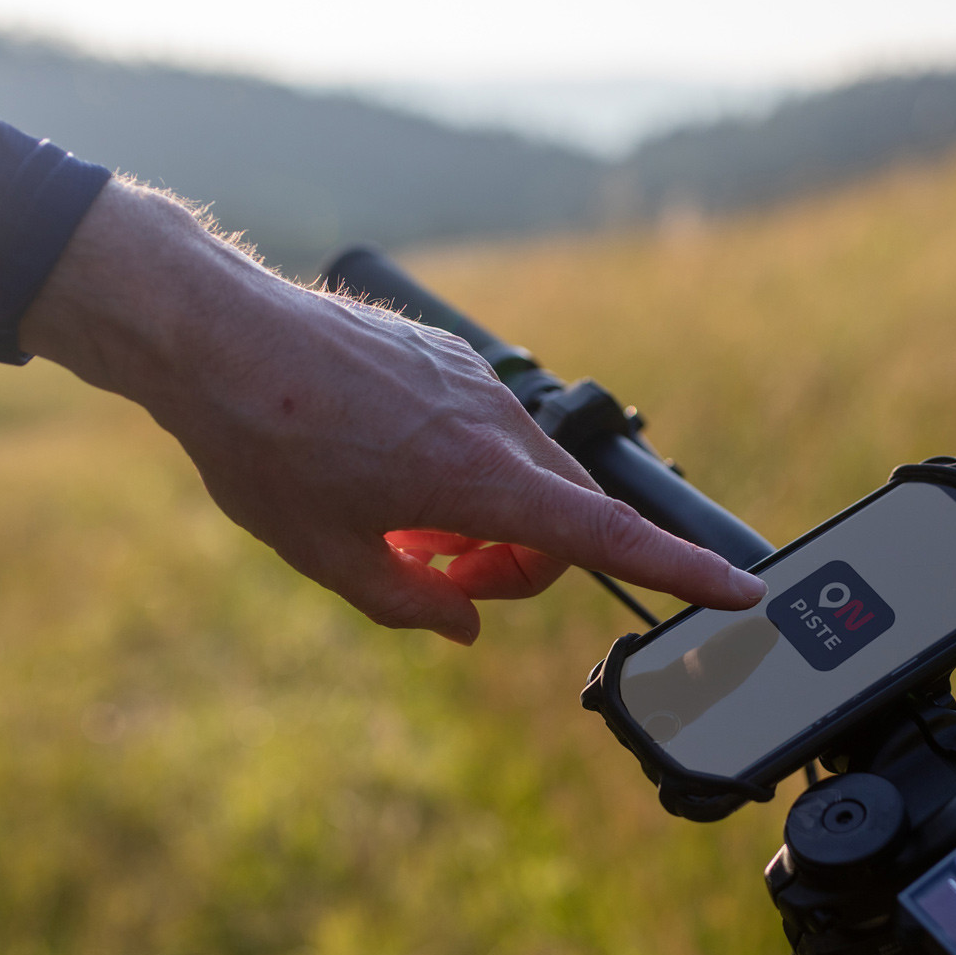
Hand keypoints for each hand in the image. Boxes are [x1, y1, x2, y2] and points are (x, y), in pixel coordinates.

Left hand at [20, 180, 764, 642]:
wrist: (213, 330)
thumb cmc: (261, 442)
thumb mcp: (323, 553)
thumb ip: (409, 604)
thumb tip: (463, 624)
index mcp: (479, 479)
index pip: (608, 537)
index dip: (682, 573)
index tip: (743, 592)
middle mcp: (496, 425)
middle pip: (566, 521)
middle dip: (521, 568)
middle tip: (439, 581)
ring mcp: (478, 386)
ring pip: (530, 477)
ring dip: (487, 522)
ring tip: (396, 526)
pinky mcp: (452, 361)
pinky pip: (492, 434)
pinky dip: (465, 474)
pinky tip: (386, 474)